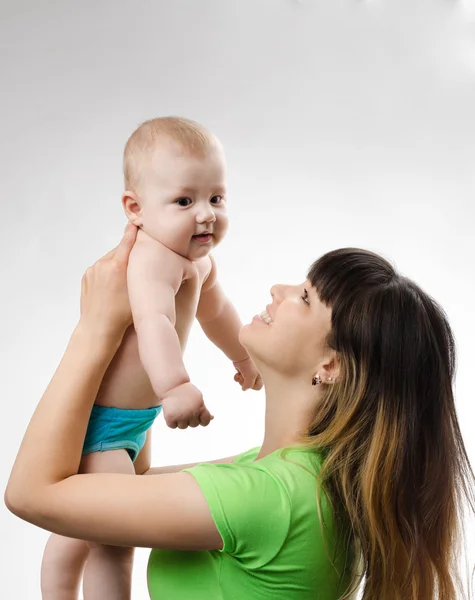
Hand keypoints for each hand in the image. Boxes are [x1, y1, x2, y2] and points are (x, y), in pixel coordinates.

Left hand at [79, 223, 137, 341]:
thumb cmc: (124, 314)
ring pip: (110, 260)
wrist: (98, 328)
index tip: (137, 222)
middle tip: (138, 262)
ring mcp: (93, 270)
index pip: (127, 241)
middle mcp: (103, 264)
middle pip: (119, 251)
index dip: (133, 231)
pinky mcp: (86, 276)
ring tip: (125, 281)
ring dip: (117, 265)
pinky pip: (100, 269)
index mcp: (118, 265)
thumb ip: (140, 271)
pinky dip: (107, 273)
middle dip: (128, 254)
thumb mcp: (138, 290)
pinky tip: (112, 287)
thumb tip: (144, 257)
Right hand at [161, 382, 213, 429]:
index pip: (205, 421)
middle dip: (190, 418)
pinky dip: (171, 421)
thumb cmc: (186, 392)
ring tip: (177, 408)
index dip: (202, 419)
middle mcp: (192, 412)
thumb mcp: (197, 398)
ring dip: (180, 420)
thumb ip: (204, 409)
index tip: (197, 414)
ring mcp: (181, 415)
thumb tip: (212, 418)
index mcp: (200, 406)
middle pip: (194, 425)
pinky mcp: (170, 417)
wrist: (171, 385)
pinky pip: (173, 426)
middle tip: (184, 407)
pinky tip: (171, 411)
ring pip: (183, 426)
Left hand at [233, 357, 262, 390]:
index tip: (249, 382)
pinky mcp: (243, 371)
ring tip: (240, 375)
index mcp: (261, 376)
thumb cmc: (248, 364)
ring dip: (240, 380)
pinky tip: (237, 374)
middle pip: (249, 385)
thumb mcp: (251, 376)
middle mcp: (255, 375)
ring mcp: (248, 373)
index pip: (258, 387)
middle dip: (245, 383)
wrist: (241, 355)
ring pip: (243, 382)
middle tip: (243, 377)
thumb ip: (249, 385)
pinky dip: (237, 377)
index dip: (252, 386)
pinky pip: (239, 379)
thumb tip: (244, 388)